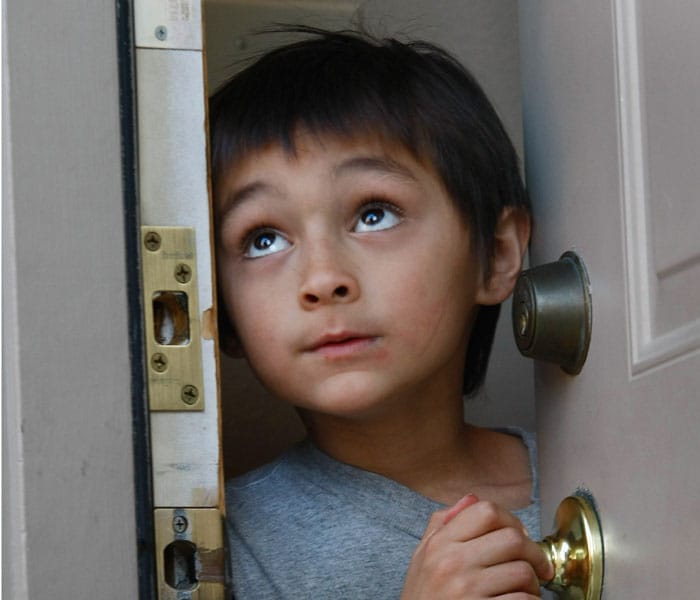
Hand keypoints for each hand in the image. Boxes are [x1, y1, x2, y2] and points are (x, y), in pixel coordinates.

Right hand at [401, 495, 552, 598]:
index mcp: (440, 543)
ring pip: (522, 571)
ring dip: (533, 584)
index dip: (512, 520)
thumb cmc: (423, 598)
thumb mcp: (422, 557)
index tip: (521, 535)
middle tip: (536, 566)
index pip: (486, 511)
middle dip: (533, 553)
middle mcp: (452, 562)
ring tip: (525, 590)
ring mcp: (466, 589)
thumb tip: (472, 499)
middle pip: (513, 538)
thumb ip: (443, 525)